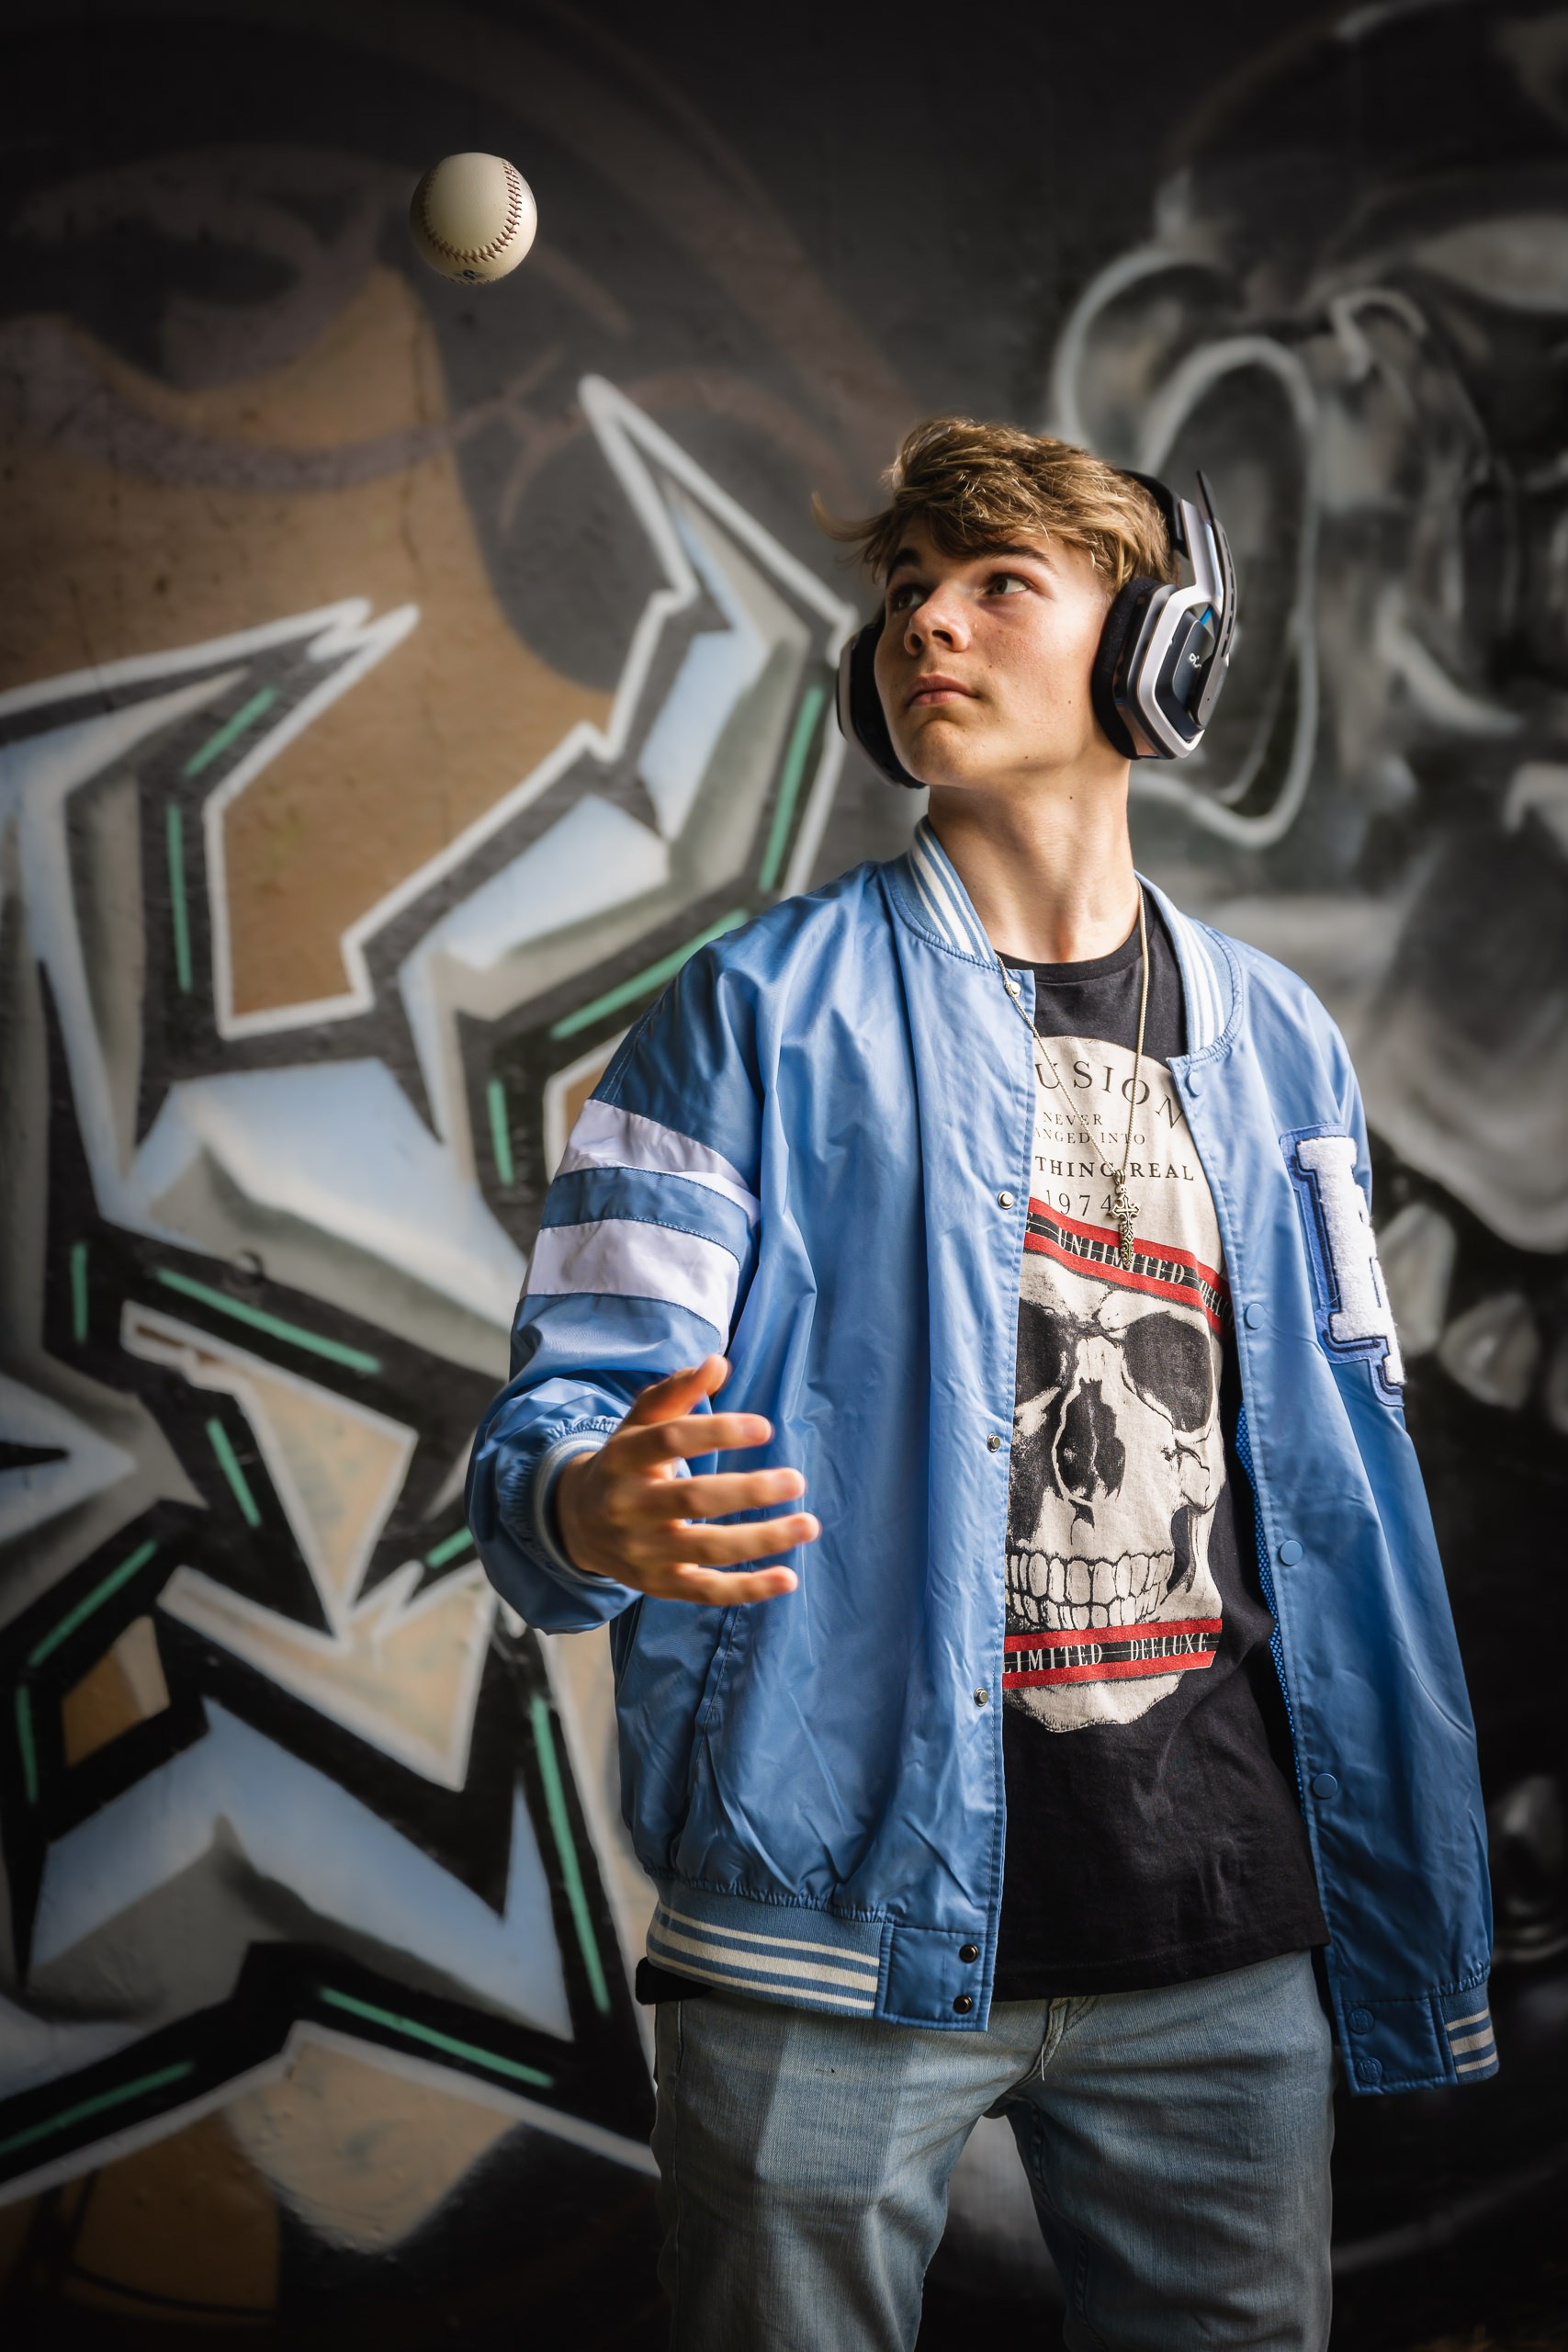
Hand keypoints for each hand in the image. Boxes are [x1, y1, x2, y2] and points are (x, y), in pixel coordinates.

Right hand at [554, 1355, 816, 1604]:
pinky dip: (749, 1589)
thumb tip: (717, 1363)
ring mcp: (644, 1551)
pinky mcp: (660, 1584)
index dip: (718, 1432)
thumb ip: (676, 1392)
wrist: (576, 1525)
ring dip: (762, 1540)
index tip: (765, 1428)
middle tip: (796, 1480)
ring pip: (706, 1549)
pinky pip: (707, 1591)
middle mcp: (630, 1506)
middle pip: (691, 1499)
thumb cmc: (624, 1463)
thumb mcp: (638, 1423)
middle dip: (748, 1491)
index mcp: (624, 1458)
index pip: (670, 1440)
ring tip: (808, 1524)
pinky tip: (788, 1578)